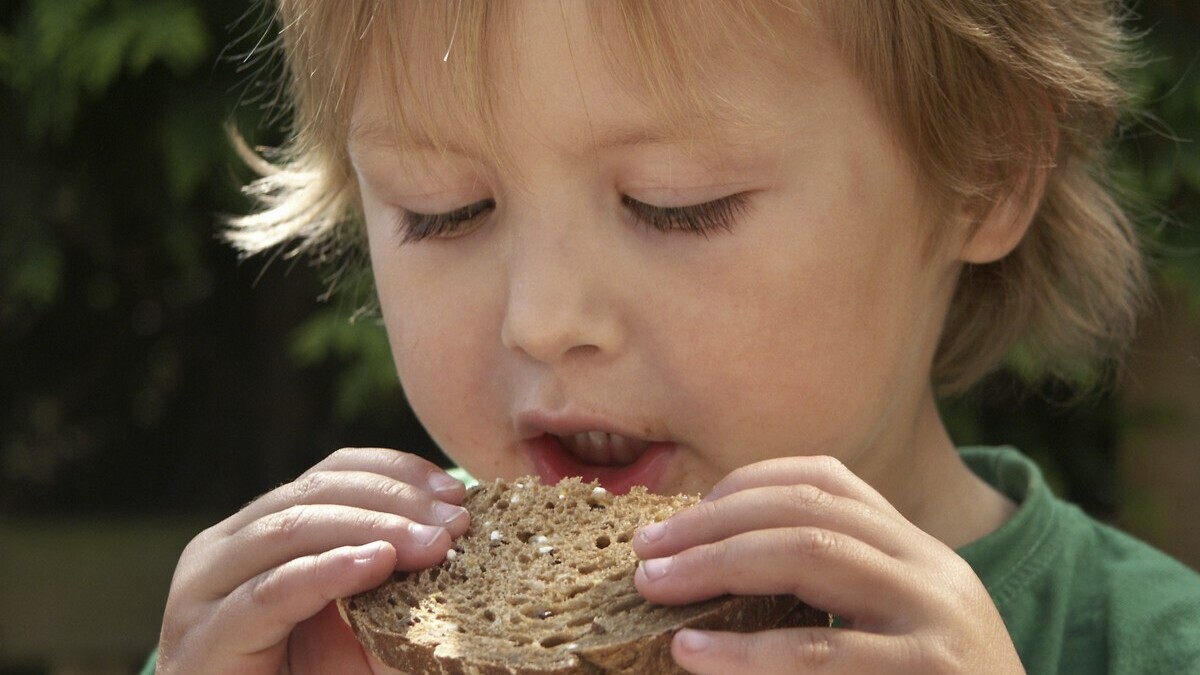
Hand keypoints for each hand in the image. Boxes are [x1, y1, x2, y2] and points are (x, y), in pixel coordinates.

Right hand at [156, 448, 469, 674]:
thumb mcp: (365, 620)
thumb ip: (393, 571)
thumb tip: (456, 524)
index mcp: (262, 531)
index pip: (331, 474)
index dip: (396, 471)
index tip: (455, 492)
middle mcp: (225, 549)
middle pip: (314, 493)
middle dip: (394, 501)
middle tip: (455, 523)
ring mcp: (205, 590)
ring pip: (292, 530)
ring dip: (373, 530)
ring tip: (432, 544)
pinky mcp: (205, 638)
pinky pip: (270, 593)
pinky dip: (327, 571)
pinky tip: (375, 564)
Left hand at [632, 455, 1023, 673]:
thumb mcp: (896, 627)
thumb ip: (836, 589)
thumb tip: (717, 564)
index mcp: (917, 550)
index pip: (826, 478)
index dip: (746, 483)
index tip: (685, 512)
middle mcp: (931, 568)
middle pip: (808, 508)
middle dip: (714, 521)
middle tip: (646, 551)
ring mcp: (935, 618)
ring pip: (812, 553)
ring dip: (718, 563)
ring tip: (654, 586)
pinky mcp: (929, 673)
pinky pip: (820, 652)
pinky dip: (745, 653)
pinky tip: (691, 653)